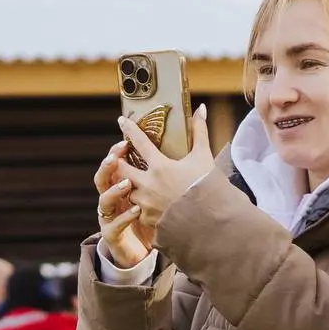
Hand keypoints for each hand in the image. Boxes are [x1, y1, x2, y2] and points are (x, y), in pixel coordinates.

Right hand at [95, 144, 160, 268]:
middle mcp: (112, 198)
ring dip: (115, 190)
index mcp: (120, 185)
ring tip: (127, 182)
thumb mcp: (154, 194)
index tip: (125, 135)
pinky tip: (137, 210)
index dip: (117, 150)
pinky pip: (115, 224)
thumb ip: (162, 174)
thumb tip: (182, 151)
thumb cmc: (149, 218)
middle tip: (117, 154)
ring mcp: (110, 215)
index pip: (116, 163)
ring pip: (105, 199)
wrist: (138, 251)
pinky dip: (125, 217)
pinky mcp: (112, 234)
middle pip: (103, 177)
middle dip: (108, 165)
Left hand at [114, 102, 217, 225]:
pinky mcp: (148, 220)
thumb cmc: (208, 187)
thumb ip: (199, 132)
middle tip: (117, 158)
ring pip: (128, 191)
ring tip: (135, 183)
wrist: (211, 222)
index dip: (129, 129)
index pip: (139, 142)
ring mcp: (146, 204)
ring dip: (130, 186)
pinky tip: (148, 205)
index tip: (121, 121)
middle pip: (121, 169)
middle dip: (117, 163)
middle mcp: (148, 184)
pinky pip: (137, 212)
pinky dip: (141, 207)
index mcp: (160, 167)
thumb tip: (201, 108)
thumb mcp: (204, 157)